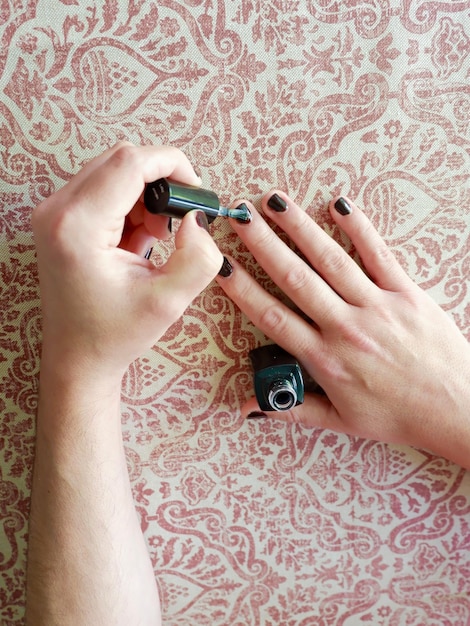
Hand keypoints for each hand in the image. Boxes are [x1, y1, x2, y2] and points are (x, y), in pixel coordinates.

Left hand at [32, 143, 222, 380]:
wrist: (77, 358)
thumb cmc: (113, 334)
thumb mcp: (168, 302)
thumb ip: (198, 257)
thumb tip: (197, 219)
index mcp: (77, 226)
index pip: (129, 162)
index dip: (172, 164)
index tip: (195, 191)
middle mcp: (57, 211)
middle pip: (121, 160)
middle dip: (160, 183)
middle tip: (176, 222)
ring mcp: (54, 213)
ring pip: (113, 172)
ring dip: (145, 196)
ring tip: (154, 238)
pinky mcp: (60, 219)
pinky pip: (104, 189)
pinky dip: (130, 206)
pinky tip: (137, 240)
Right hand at [216, 193, 469, 466]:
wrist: (457, 410)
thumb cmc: (399, 416)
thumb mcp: (341, 421)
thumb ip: (293, 409)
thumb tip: (250, 408)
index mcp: (326, 360)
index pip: (273, 317)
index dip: (243, 289)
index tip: (222, 266)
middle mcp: (347, 328)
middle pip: (295, 278)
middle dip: (263, 244)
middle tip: (240, 217)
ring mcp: (378, 307)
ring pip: (331, 259)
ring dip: (299, 228)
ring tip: (275, 203)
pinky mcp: (407, 293)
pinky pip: (378, 254)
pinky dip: (358, 228)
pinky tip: (338, 206)